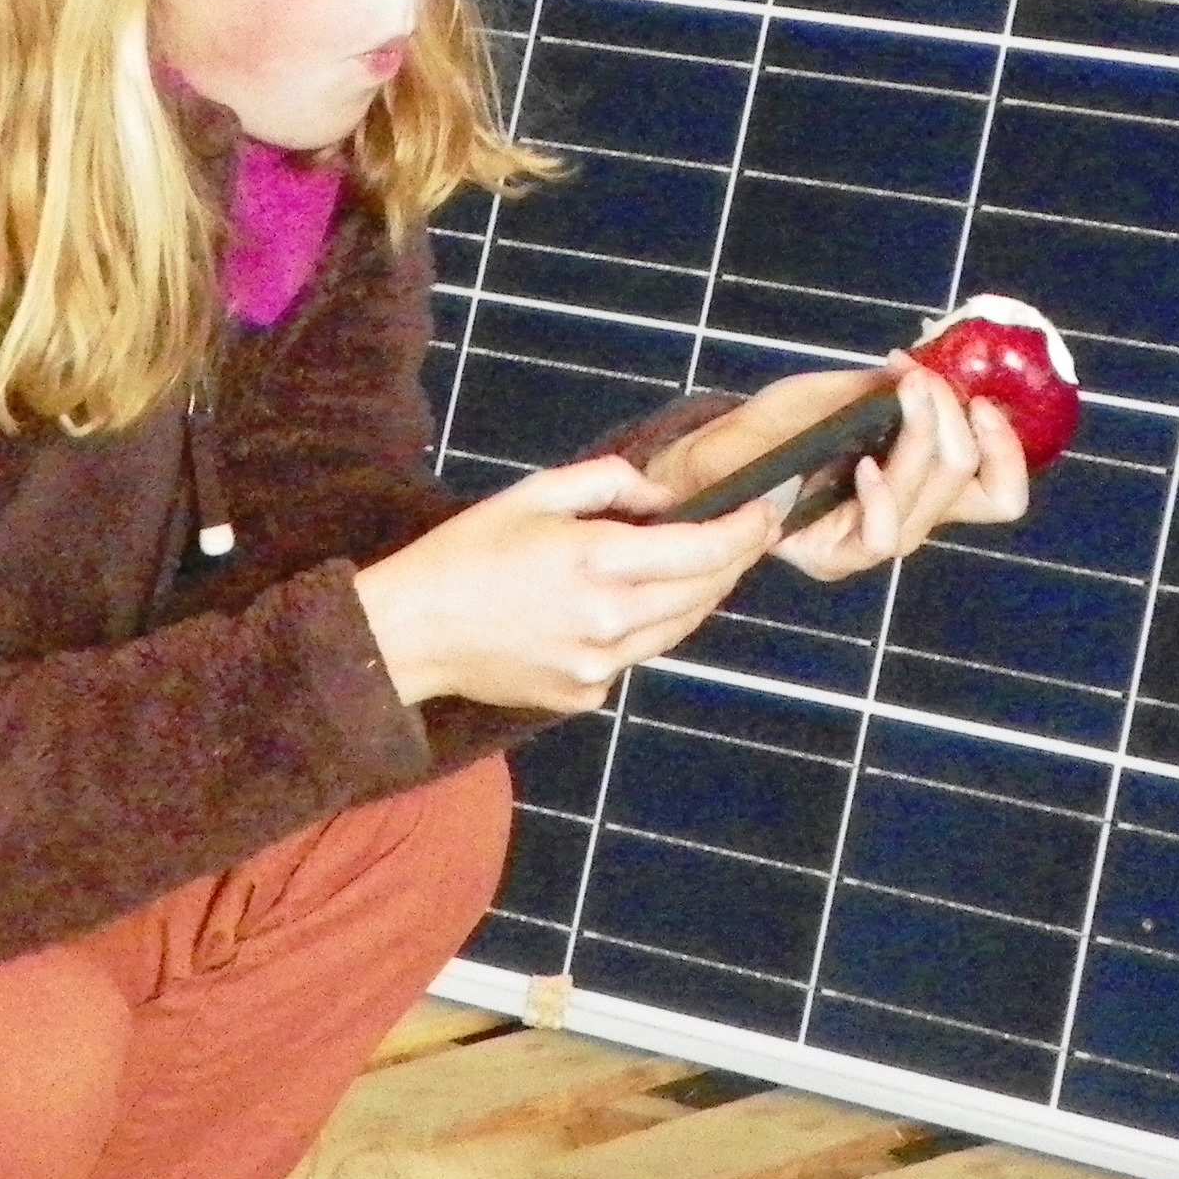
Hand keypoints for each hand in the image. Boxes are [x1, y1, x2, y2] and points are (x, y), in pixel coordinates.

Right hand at [354, 455, 781, 713]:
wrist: (411, 631)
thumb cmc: (466, 552)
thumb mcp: (535, 492)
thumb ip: (610, 483)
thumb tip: (665, 498)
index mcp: (596, 561)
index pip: (702, 549)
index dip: (745, 531)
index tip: (767, 511)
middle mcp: (608, 620)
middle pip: (703, 593)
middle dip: (734, 560)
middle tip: (748, 532)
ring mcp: (599, 667)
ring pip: (679, 630)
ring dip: (699, 596)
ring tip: (704, 563)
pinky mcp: (586, 695)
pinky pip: (636, 657)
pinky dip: (645, 628)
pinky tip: (627, 605)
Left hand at [771, 359, 1029, 580]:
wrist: (714, 453)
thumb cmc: (779, 422)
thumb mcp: (842, 392)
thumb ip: (890, 390)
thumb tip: (932, 371)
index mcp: (924, 484)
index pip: (998, 494)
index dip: (1008, 453)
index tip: (980, 401)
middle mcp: (908, 519)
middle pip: (973, 491)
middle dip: (954, 423)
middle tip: (920, 381)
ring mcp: (871, 543)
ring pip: (929, 507)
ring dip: (923, 443)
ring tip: (904, 396)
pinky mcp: (831, 559)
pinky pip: (879, 538)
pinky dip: (883, 494)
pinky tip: (864, 462)